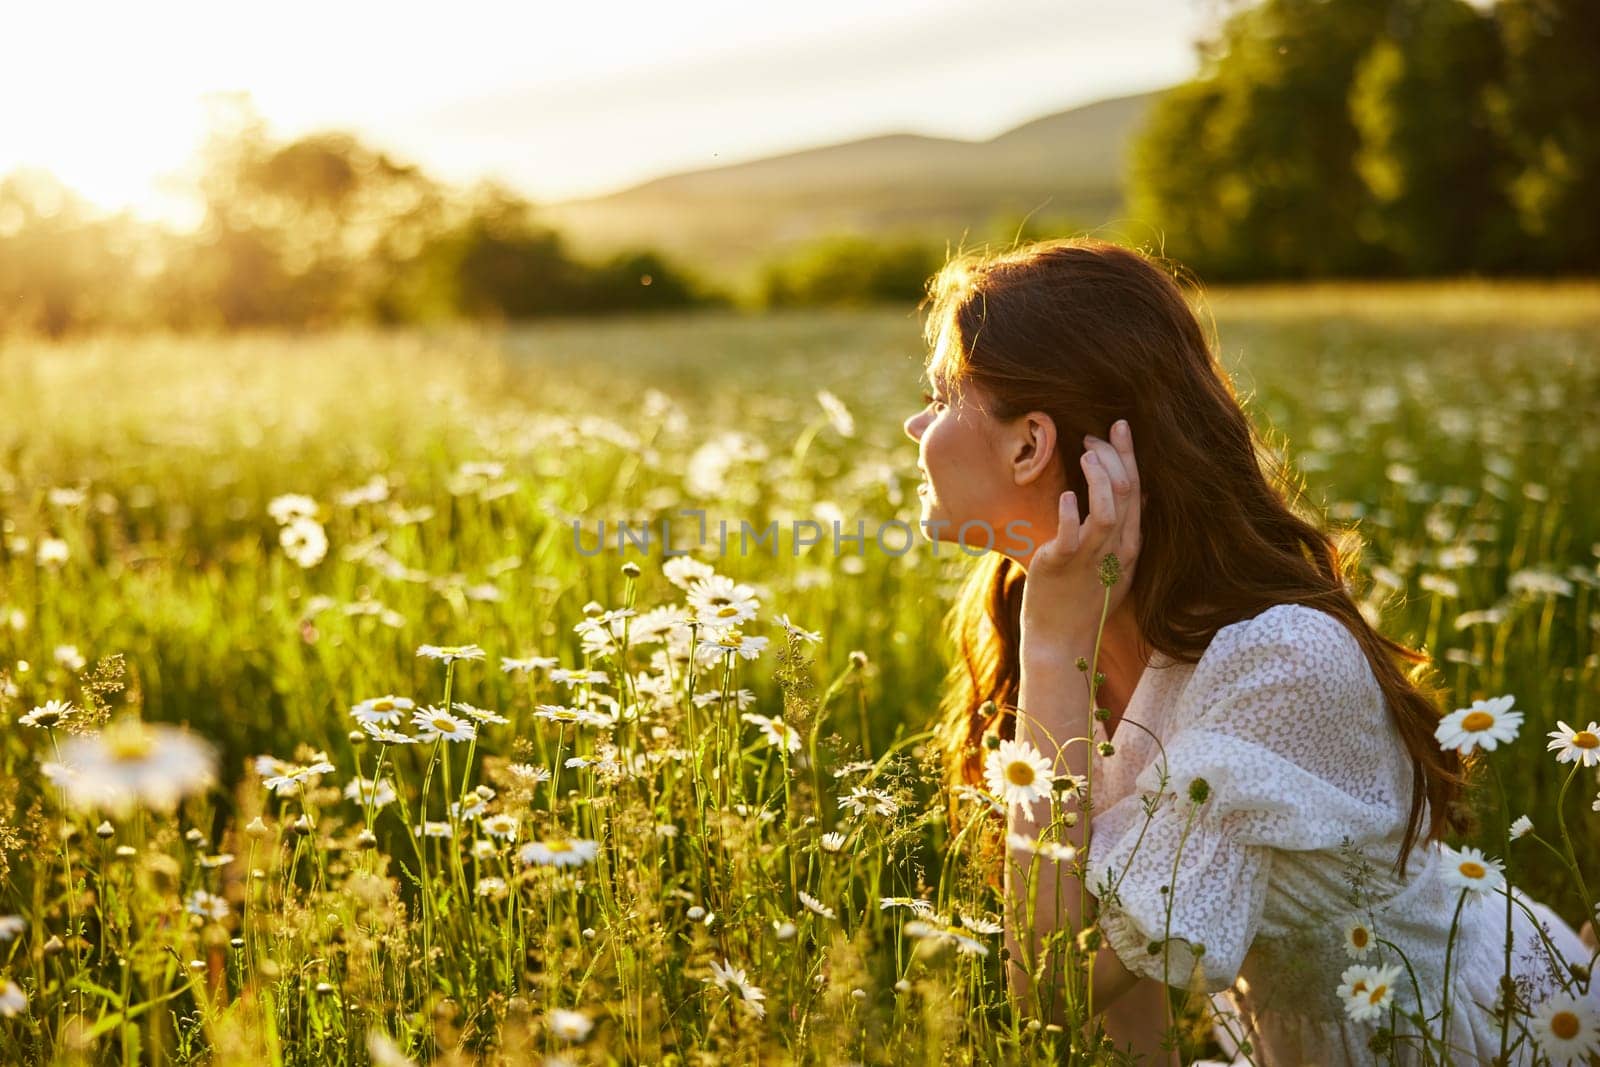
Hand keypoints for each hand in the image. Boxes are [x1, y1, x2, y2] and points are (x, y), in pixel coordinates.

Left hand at [1019, 419, 1142, 651]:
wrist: (1060, 639)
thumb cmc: (1080, 599)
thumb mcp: (1112, 563)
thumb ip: (1121, 530)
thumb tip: (1135, 495)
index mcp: (1130, 545)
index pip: (1138, 491)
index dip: (1129, 456)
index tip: (1120, 426)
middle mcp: (1117, 549)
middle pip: (1128, 493)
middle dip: (1116, 457)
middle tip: (1096, 435)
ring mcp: (1092, 557)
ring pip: (1108, 510)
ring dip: (1099, 478)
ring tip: (1085, 453)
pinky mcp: (1062, 565)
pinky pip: (1072, 534)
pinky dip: (1071, 511)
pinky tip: (1067, 495)